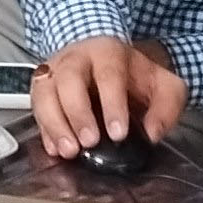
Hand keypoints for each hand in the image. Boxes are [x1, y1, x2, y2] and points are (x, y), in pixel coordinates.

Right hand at [32, 37, 186, 158]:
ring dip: (54, 123)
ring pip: (45, 92)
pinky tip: (55, 148)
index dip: (112, 104)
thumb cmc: (134, 76)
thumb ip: (167, 107)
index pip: (109, 74)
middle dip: (77, 113)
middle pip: (69, 79)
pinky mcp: (41, 88)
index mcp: (108, 52)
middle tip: (89, 142)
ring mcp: (55, 71)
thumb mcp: (162, 86)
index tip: (118, 133)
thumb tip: (153, 133)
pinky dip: (44, 130)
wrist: (106, 61)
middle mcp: (77, 57)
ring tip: (69, 150)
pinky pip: (35, 107)